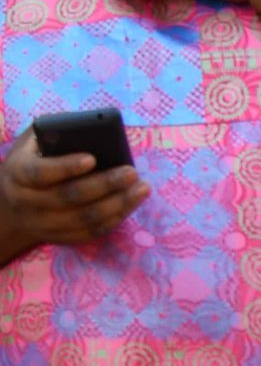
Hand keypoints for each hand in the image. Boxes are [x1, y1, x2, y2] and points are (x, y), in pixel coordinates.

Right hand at [0, 130, 146, 254]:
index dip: (66, 167)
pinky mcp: (60, 238)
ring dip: (118, 205)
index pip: (40, 172)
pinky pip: (91, 232)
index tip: (92, 158)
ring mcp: (43, 224)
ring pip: (85, 219)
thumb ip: (54, 134)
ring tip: (141, 188)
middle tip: (132, 172)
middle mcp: (27, 201)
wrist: (14, 204)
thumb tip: (89, 126)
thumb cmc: (32, 162)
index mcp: (17, 173)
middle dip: (105, 184)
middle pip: (69, 197)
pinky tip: (131, 204)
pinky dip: (115, 219)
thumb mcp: (33, 144)